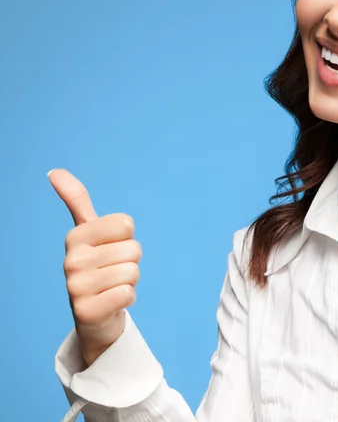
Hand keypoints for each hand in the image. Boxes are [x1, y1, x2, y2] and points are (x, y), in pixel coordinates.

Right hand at [48, 169, 141, 365]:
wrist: (94, 315)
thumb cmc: (98, 266)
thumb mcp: (88, 232)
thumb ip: (76, 200)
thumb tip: (54, 171)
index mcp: (75, 237)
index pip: (126, 223)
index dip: (126, 237)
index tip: (111, 247)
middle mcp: (71, 260)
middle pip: (133, 248)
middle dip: (130, 261)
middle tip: (112, 271)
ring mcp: (76, 288)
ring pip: (133, 271)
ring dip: (130, 280)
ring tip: (112, 285)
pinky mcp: (86, 312)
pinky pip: (128, 294)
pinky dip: (127, 298)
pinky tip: (111, 302)